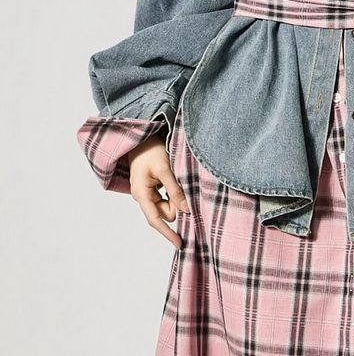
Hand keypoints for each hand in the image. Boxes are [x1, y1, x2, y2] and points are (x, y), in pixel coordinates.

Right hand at [127, 133, 190, 249]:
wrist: (143, 136)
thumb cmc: (151, 150)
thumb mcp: (165, 169)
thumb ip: (175, 190)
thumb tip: (186, 210)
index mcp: (141, 194)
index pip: (155, 220)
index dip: (168, 233)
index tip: (180, 243)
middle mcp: (143, 196)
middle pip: (164, 212)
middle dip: (176, 204)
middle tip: (182, 183)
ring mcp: (147, 192)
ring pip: (167, 204)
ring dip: (176, 196)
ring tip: (178, 177)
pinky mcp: (153, 187)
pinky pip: (166, 196)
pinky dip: (174, 192)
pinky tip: (176, 180)